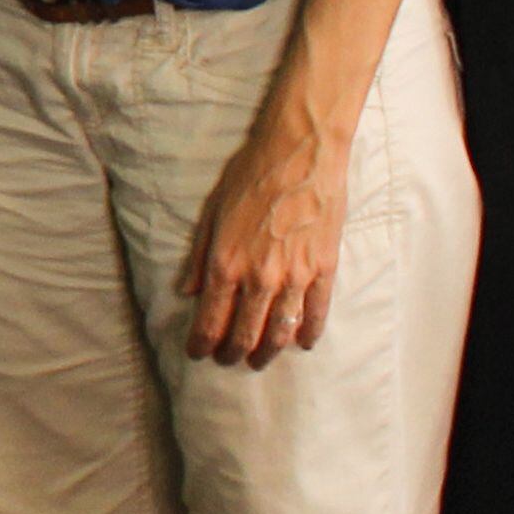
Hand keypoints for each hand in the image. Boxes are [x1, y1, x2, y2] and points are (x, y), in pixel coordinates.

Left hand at [184, 96, 351, 369]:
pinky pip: (317, 312)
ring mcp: (296, 276)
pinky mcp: (324, 268)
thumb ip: (200, 257)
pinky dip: (308, 333)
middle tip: (229, 360)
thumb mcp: (212, 213)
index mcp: (227, 264)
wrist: (300, 153)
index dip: (203, 343)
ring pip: (281, 331)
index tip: (199, 353)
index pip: (211, 321)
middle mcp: (260, 278)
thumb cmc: (251, 176)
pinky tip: (303, 344)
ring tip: (260, 359)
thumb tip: (188, 291)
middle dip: (233, 353)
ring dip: (269, 351)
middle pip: (245, 333)